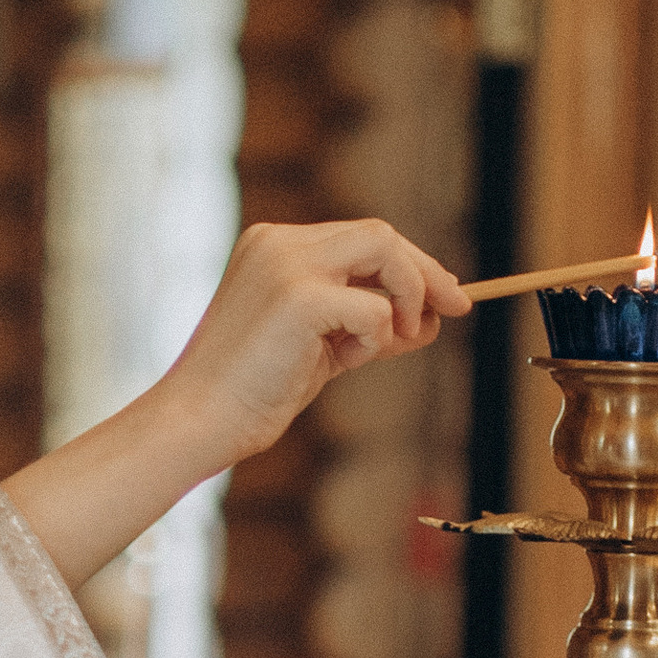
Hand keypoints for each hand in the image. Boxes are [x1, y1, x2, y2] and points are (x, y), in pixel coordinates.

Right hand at [1, 219, 469, 592]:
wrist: (199, 423)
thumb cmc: (253, 393)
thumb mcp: (321, 350)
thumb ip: (367, 327)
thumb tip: (430, 319)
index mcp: (273, 245)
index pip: (361, 237)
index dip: (410, 265)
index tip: (445, 295)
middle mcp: (278, 242)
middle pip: (380, 234)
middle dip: (426, 272)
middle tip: (459, 307)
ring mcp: (285, 264)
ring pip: (384, 252)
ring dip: (409, 298)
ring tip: (398, 342)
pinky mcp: (298, 298)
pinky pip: (375, 309)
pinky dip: (378, 337)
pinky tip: (347, 359)